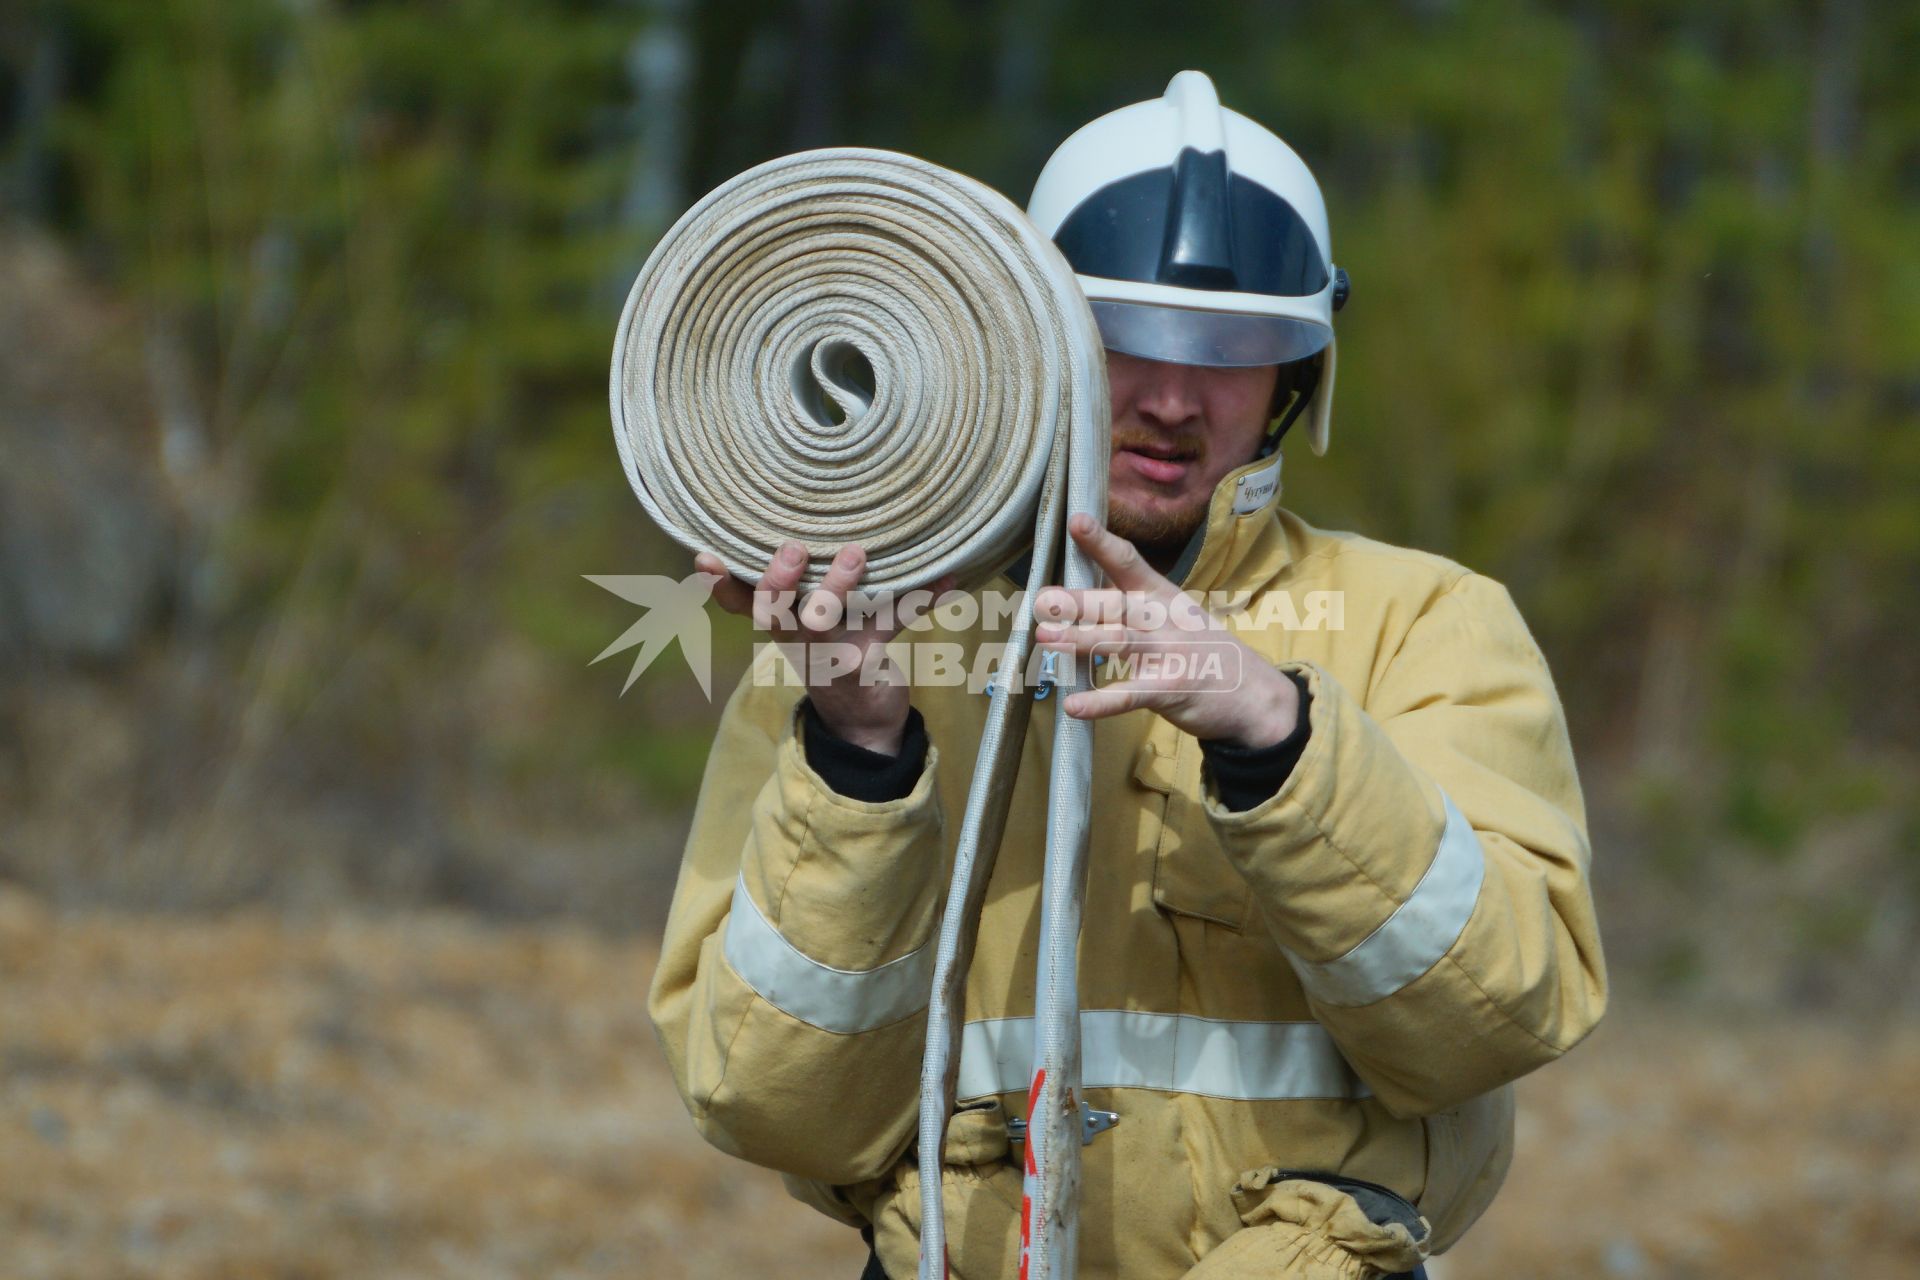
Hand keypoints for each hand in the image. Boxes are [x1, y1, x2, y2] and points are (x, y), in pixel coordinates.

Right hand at [696, 542, 950, 754]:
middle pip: (775, 613)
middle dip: (780, 581)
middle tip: (792, 549)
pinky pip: (893, 626)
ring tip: (856, 553)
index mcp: (779, 626)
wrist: (862, 724)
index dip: (720, 585)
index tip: (704, 560)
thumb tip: (735, 547)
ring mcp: (829, 655)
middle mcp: (797, 640)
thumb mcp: (797, 628)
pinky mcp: (866, 665)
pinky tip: (949, 581)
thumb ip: (780, 592)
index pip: (741, 605)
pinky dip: (922, 600)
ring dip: (838, 586)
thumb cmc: (828, 655)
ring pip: (823, 621)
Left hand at [1033, 514, 1299, 747]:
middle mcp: (1164, 620)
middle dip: (1077, 602)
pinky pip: (1129, 695)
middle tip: (1042, 601)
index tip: (1077, 521)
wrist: (1256, 696)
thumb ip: (1131, 609)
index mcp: (1163, 597)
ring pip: (1118, 641)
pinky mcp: (1170, 690)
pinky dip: (1099, 702)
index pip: (1129, 562)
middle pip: (1116, 603)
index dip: (1101, 542)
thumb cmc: (1204, 653)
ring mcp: (1169, 654)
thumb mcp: (1176, 619)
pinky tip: (1073, 705)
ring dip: (1079, 640)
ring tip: (1045, 639)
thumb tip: (1078, 598)